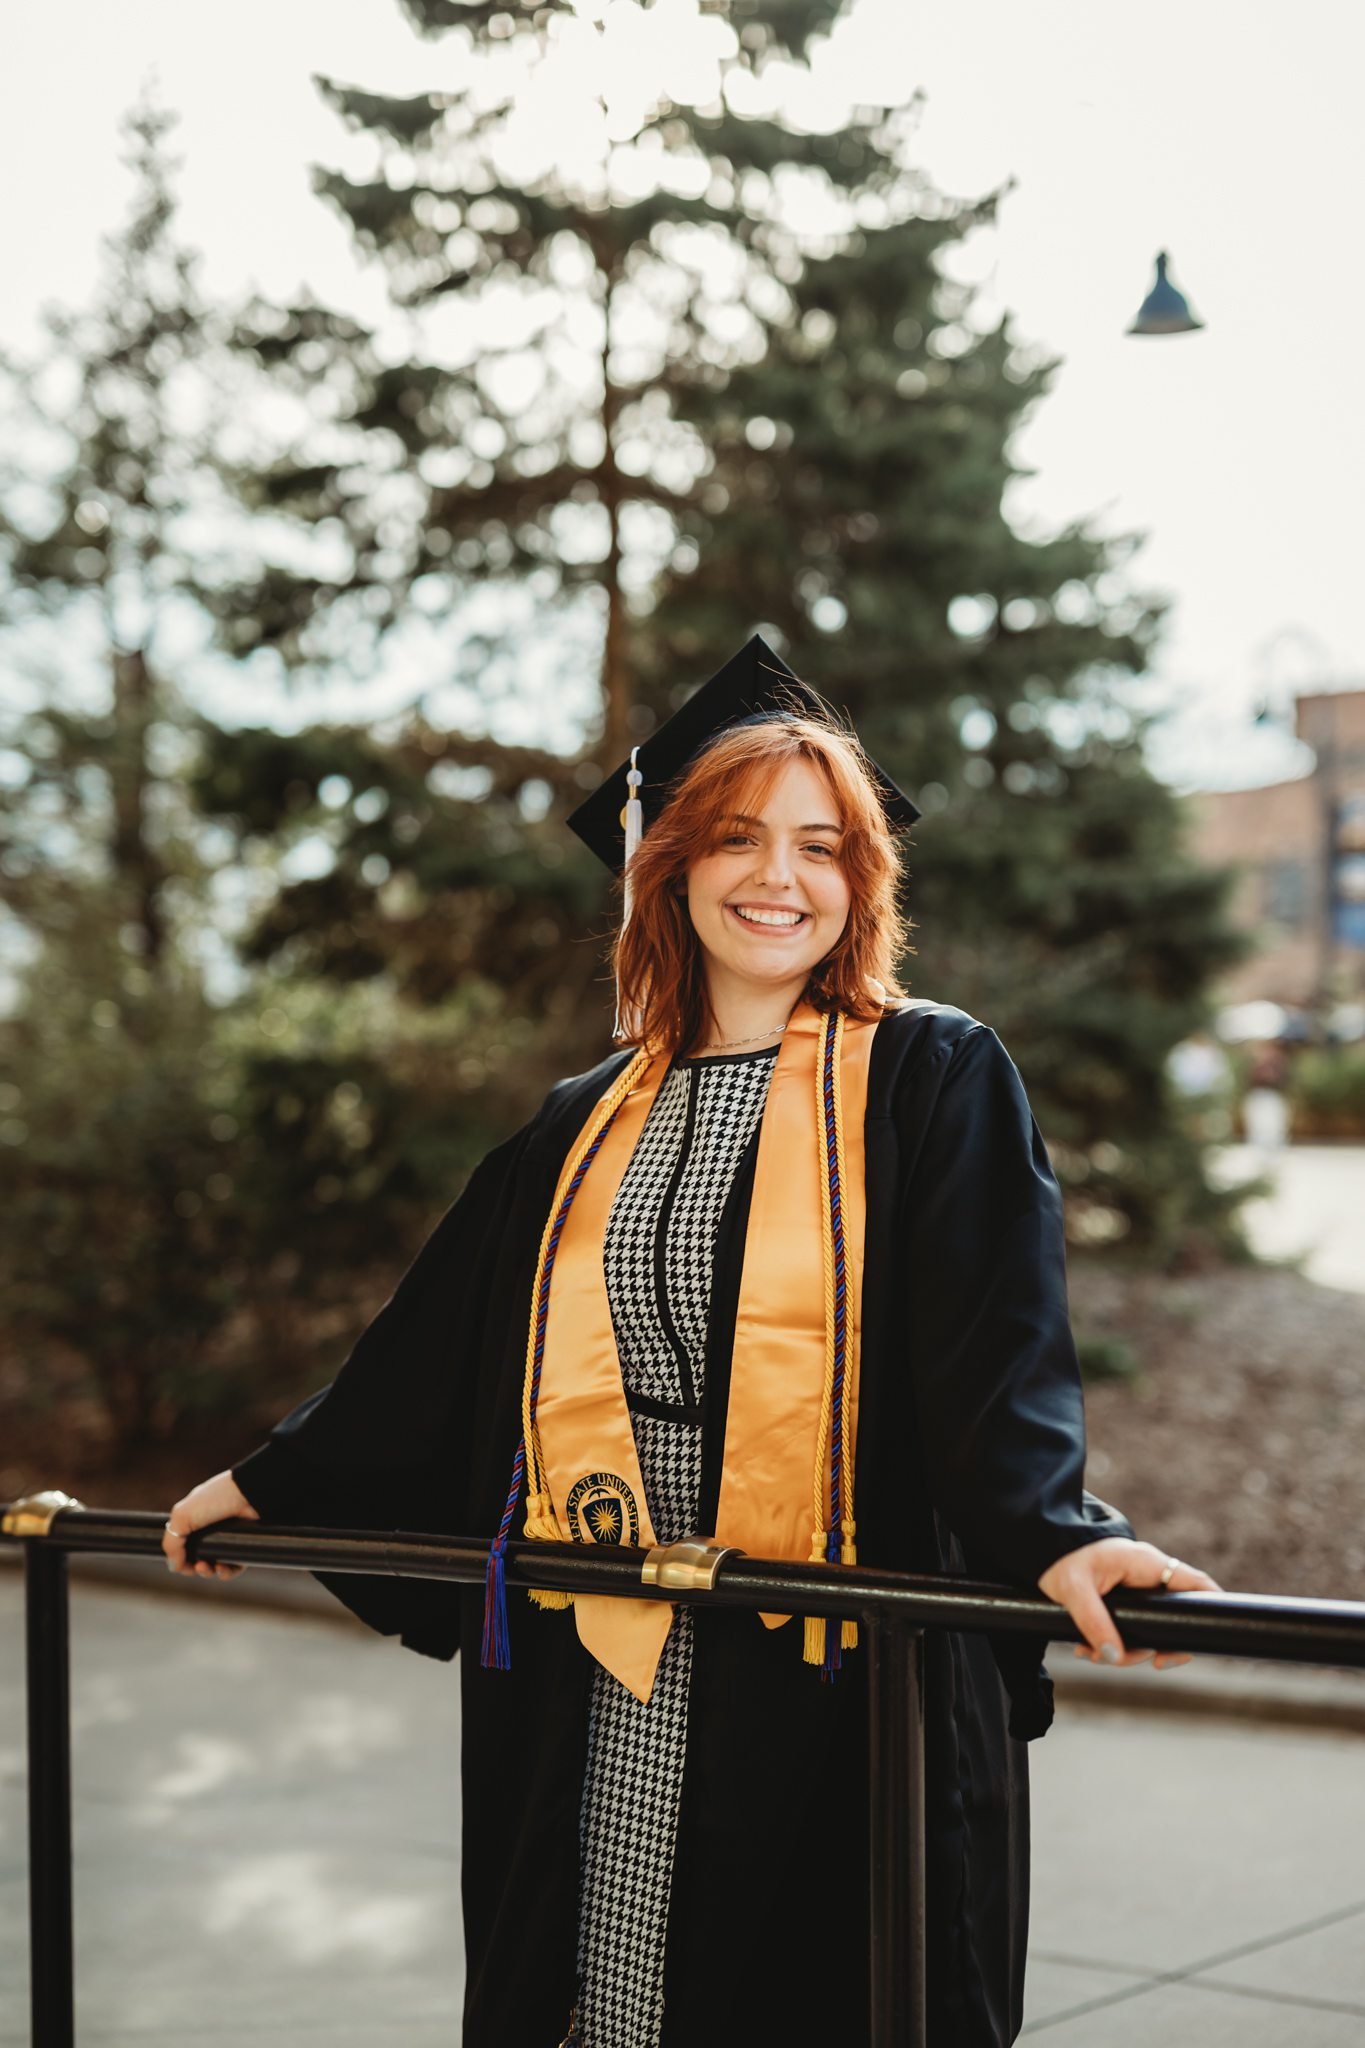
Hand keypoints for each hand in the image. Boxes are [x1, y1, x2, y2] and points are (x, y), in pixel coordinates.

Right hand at [162, 1470, 259, 1580]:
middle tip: (199, 1566)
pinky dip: (226, 1572)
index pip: (183, 1546)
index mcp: (195, 1520)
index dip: (181, 1559)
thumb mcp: (183, 1516)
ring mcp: (227, 1538)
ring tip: (212, 1568)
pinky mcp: (243, 1545)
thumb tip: (173, 1567)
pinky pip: (233, 1566)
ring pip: (215, 1565)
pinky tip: (223, 1568)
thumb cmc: (216, 1498)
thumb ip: (171, 1542)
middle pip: (198, 1558)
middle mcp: (210, 1530)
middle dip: (195, 1568)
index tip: (181, 1565)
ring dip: (210, 1572)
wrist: (250, 1494)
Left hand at [1037, 1538, 1220, 1670]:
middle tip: (1142, 1663)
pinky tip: (1085, 1649)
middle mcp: (1148, 1576)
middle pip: (1173, 1618)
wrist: (1041, 1547)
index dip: (1210, 1608)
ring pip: (1149, 1630)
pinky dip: (1111, 1644)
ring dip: (1124, 1650)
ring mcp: (1137, 1589)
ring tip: (1088, 1654)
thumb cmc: (1061, 1558)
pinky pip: (1129, 1629)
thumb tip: (1115, 1657)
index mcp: (1146, 1563)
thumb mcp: (1074, 1589)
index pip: (1195, 1583)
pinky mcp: (1123, 1600)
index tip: (1202, 1641)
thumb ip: (1094, 1621)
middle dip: (1154, 1647)